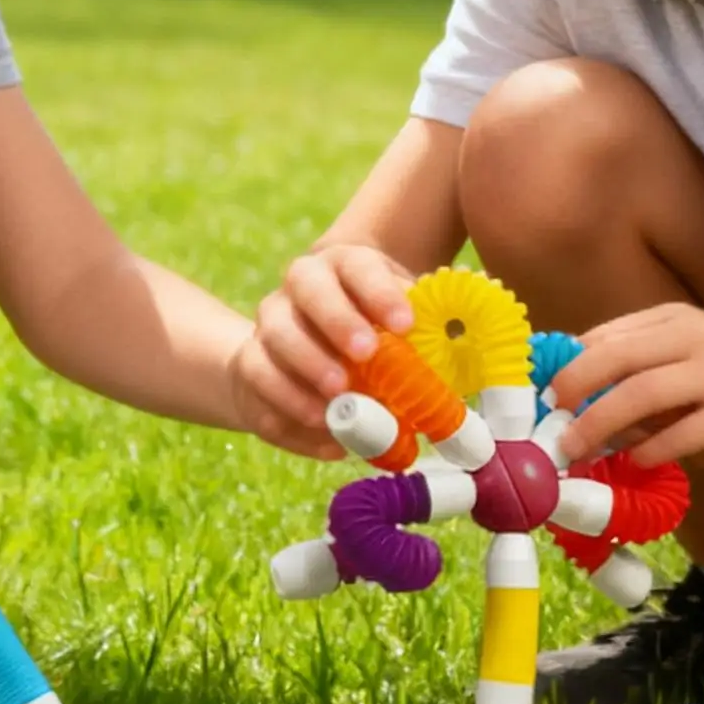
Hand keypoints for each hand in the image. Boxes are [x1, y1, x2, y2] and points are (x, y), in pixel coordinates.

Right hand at [233, 244, 417, 456]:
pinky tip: (325, 437)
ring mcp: (268, 323)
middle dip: (336, 320)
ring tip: (338, 396)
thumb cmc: (367, 333)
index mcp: (342, 266)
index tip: (404, 325)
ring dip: (306, 366)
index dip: (379, 293)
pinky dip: (289, 411)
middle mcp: (299, 287)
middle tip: (365, 353)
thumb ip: (420, 332)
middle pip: (307, 289)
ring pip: (273, 336)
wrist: (304, 346)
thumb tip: (455, 347)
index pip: (358, 267)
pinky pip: (258, 382)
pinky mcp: (248, 362)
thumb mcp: (395, 323)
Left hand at [554, 303, 703, 467]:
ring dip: (600, 424)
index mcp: (671, 319)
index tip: (539, 395)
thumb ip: (636, 367)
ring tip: (577, 448)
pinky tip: (634, 461)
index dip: (566, 366)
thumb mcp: (684, 352)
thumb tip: (570, 398)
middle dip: (573, 389)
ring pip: (642, 394)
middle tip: (550, 419)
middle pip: (615, 357)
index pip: (605, 337)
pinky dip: (650, 450)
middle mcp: (693, 338)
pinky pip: (683, 434)